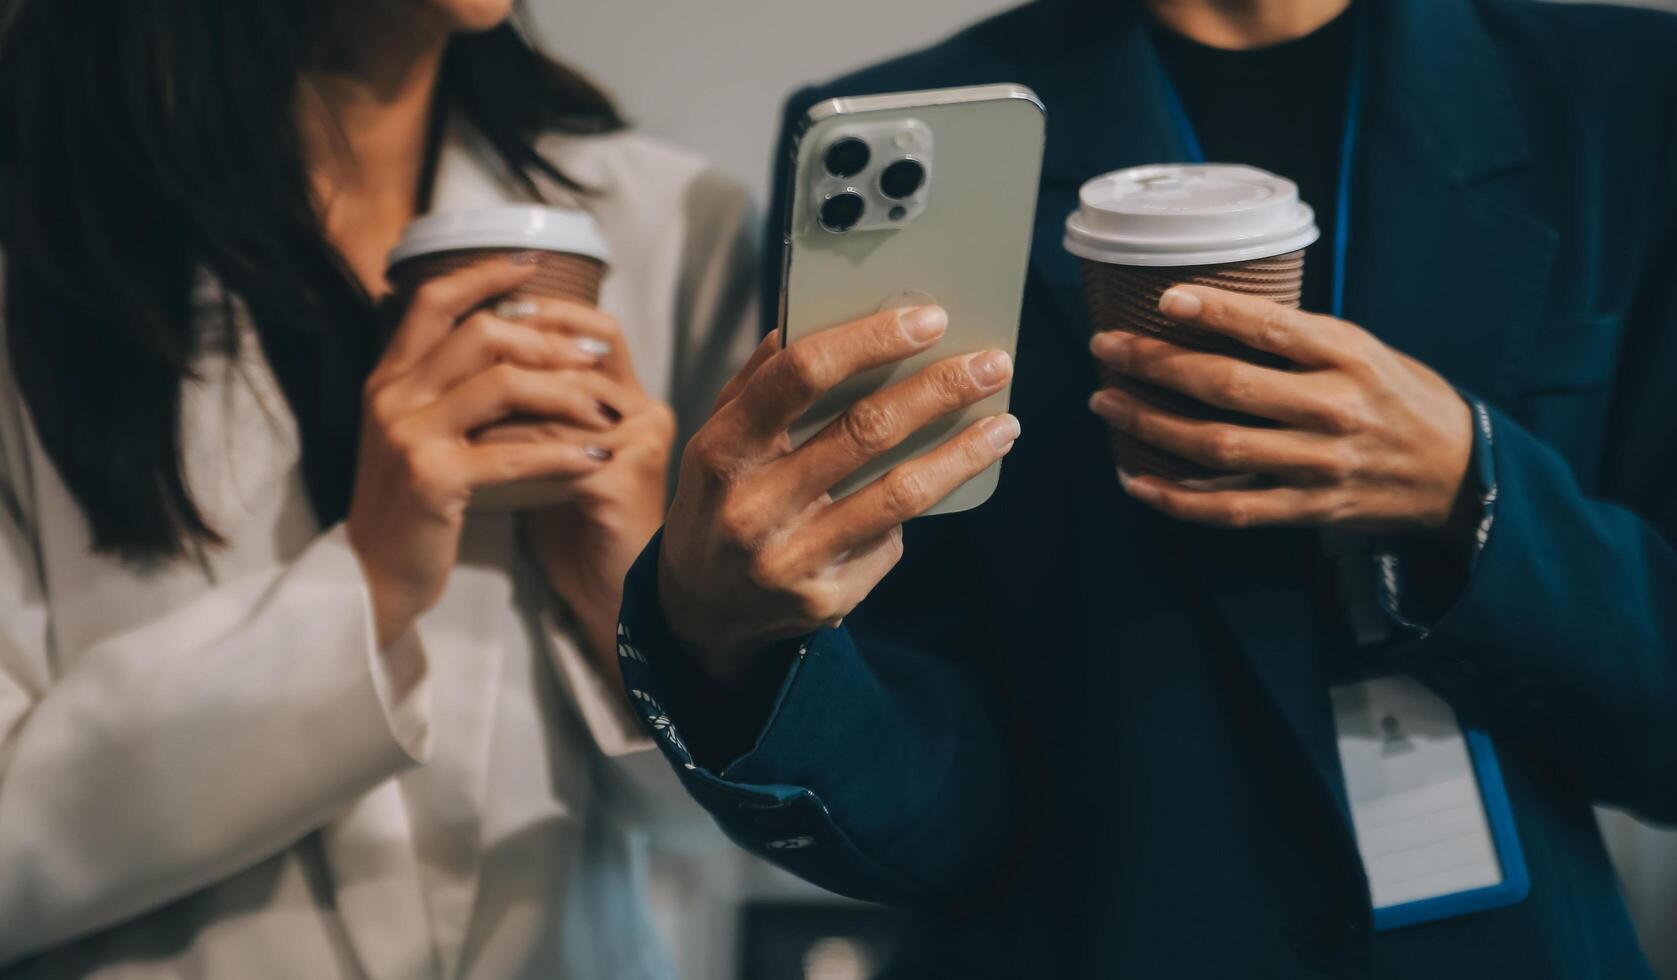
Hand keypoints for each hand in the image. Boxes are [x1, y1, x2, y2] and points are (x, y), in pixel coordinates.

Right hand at [347, 260, 617, 649]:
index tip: (534, 263)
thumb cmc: (408, 506)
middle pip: (481, 334)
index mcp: (388, 379)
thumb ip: (443, 387)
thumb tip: (503, 337)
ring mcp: (408, 437)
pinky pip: (512, 452)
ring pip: (502, 384)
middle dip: (547, 340)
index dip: (484, 275)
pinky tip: (595, 459)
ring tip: (604, 409)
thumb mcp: (415, 434)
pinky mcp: (431, 481)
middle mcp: (392, 397)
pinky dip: (561, 454)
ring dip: (564, 392)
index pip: (435, 301)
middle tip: (595, 355)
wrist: (371, 578)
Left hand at [488, 300, 675, 668]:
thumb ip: (536, 401)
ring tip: (453, 400)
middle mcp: (648, 414)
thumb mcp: (552, 447)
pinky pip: (556, 450)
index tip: (486, 308)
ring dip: (503, 399)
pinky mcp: (623, 483)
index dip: (548, 312)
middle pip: (583, 353)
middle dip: (519, 347)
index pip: (599, 332)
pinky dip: (510, 448)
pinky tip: (472, 451)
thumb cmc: (572, 522)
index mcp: (635, 400)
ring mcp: (640, 447)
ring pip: (563, 400)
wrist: (604, 593)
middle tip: (461, 347)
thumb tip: (479, 342)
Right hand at [659, 306, 1018, 685]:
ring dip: (963, 453)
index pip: (800, 375)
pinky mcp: (825, 599)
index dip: (870, 340)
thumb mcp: (717, 441)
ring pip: (900, 493)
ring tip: (1005, 424)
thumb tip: (813, 318)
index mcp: (723, 450)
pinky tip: (940, 486)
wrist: (701, 614)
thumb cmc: (719, 503)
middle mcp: (755, 506)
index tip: (929, 319)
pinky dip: (916, 509)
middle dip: (940, 389)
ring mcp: (791, 558)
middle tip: (992, 364)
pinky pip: (891, 542)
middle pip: (866, 430)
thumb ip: (760, 382)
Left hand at [1088, 285, 1473, 534]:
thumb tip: (1210, 318)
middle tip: (1106, 347)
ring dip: (1150, 424)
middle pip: (1227, 386)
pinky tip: (1134, 480)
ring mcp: (1318, 465)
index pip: (1270, 327)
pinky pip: (1230, 508)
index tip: (1162, 299)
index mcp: (1348, 356)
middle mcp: (1333, 409)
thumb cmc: (1397, 397)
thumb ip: (1298, 340)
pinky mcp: (1308, 510)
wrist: (1459, 473)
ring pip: (1217, 446)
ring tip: (1105, 402)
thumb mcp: (1364, 349)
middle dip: (1155, 365)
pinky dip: (1175, 499)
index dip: (1212, 312)